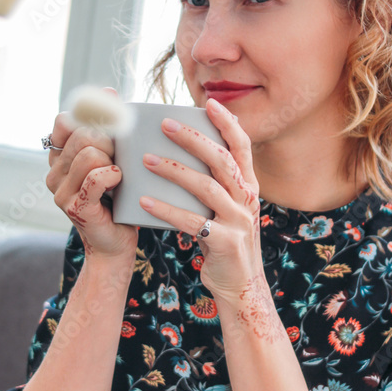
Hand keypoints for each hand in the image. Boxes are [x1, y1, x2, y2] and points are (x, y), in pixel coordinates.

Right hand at [46, 87, 138, 263]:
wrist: (115, 244)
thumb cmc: (118, 201)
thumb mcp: (112, 160)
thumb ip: (106, 132)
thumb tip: (109, 91)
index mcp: (59, 158)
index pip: (64, 121)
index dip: (88, 111)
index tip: (111, 110)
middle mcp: (54, 173)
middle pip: (83, 135)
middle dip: (110, 139)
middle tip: (121, 157)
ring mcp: (61, 191)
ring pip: (89, 154)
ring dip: (113, 160)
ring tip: (119, 174)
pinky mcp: (75, 206)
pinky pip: (96, 177)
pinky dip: (114, 176)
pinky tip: (119, 182)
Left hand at [140, 97, 266, 300]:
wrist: (241, 288)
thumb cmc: (225, 244)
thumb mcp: (227, 210)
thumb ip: (215, 186)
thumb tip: (184, 156)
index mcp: (248, 187)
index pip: (242, 147)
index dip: (227, 123)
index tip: (208, 103)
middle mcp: (247, 200)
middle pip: (221, 160)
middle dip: (192, 138)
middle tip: (164, 124)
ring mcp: (239, 222)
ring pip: (206, 187)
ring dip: (174, 171)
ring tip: (145, 160)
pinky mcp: (226, 244)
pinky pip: (193, 223)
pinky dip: (166, 211)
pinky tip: (143, 202)